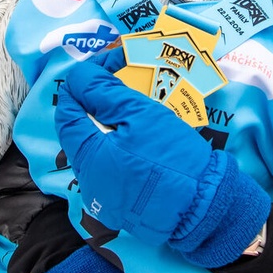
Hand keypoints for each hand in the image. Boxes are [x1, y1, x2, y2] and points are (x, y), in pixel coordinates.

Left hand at [56, 60, 268, 266]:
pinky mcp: (123, 207)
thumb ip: (104, 93)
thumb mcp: (140, 115)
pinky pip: (114, 169)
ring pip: (99, 150)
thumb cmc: (173, 157)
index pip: (68, 110)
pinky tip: (142, 140)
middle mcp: (88, 180)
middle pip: (82, 131)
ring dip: (112, 126)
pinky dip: (123, 149)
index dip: (82, 82)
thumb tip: (80, 76)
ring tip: (136, 108)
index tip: (105, 65)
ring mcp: (104, 197)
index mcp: (88, 156)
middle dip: (99, 102)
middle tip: (123, 81)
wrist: (204, 207)